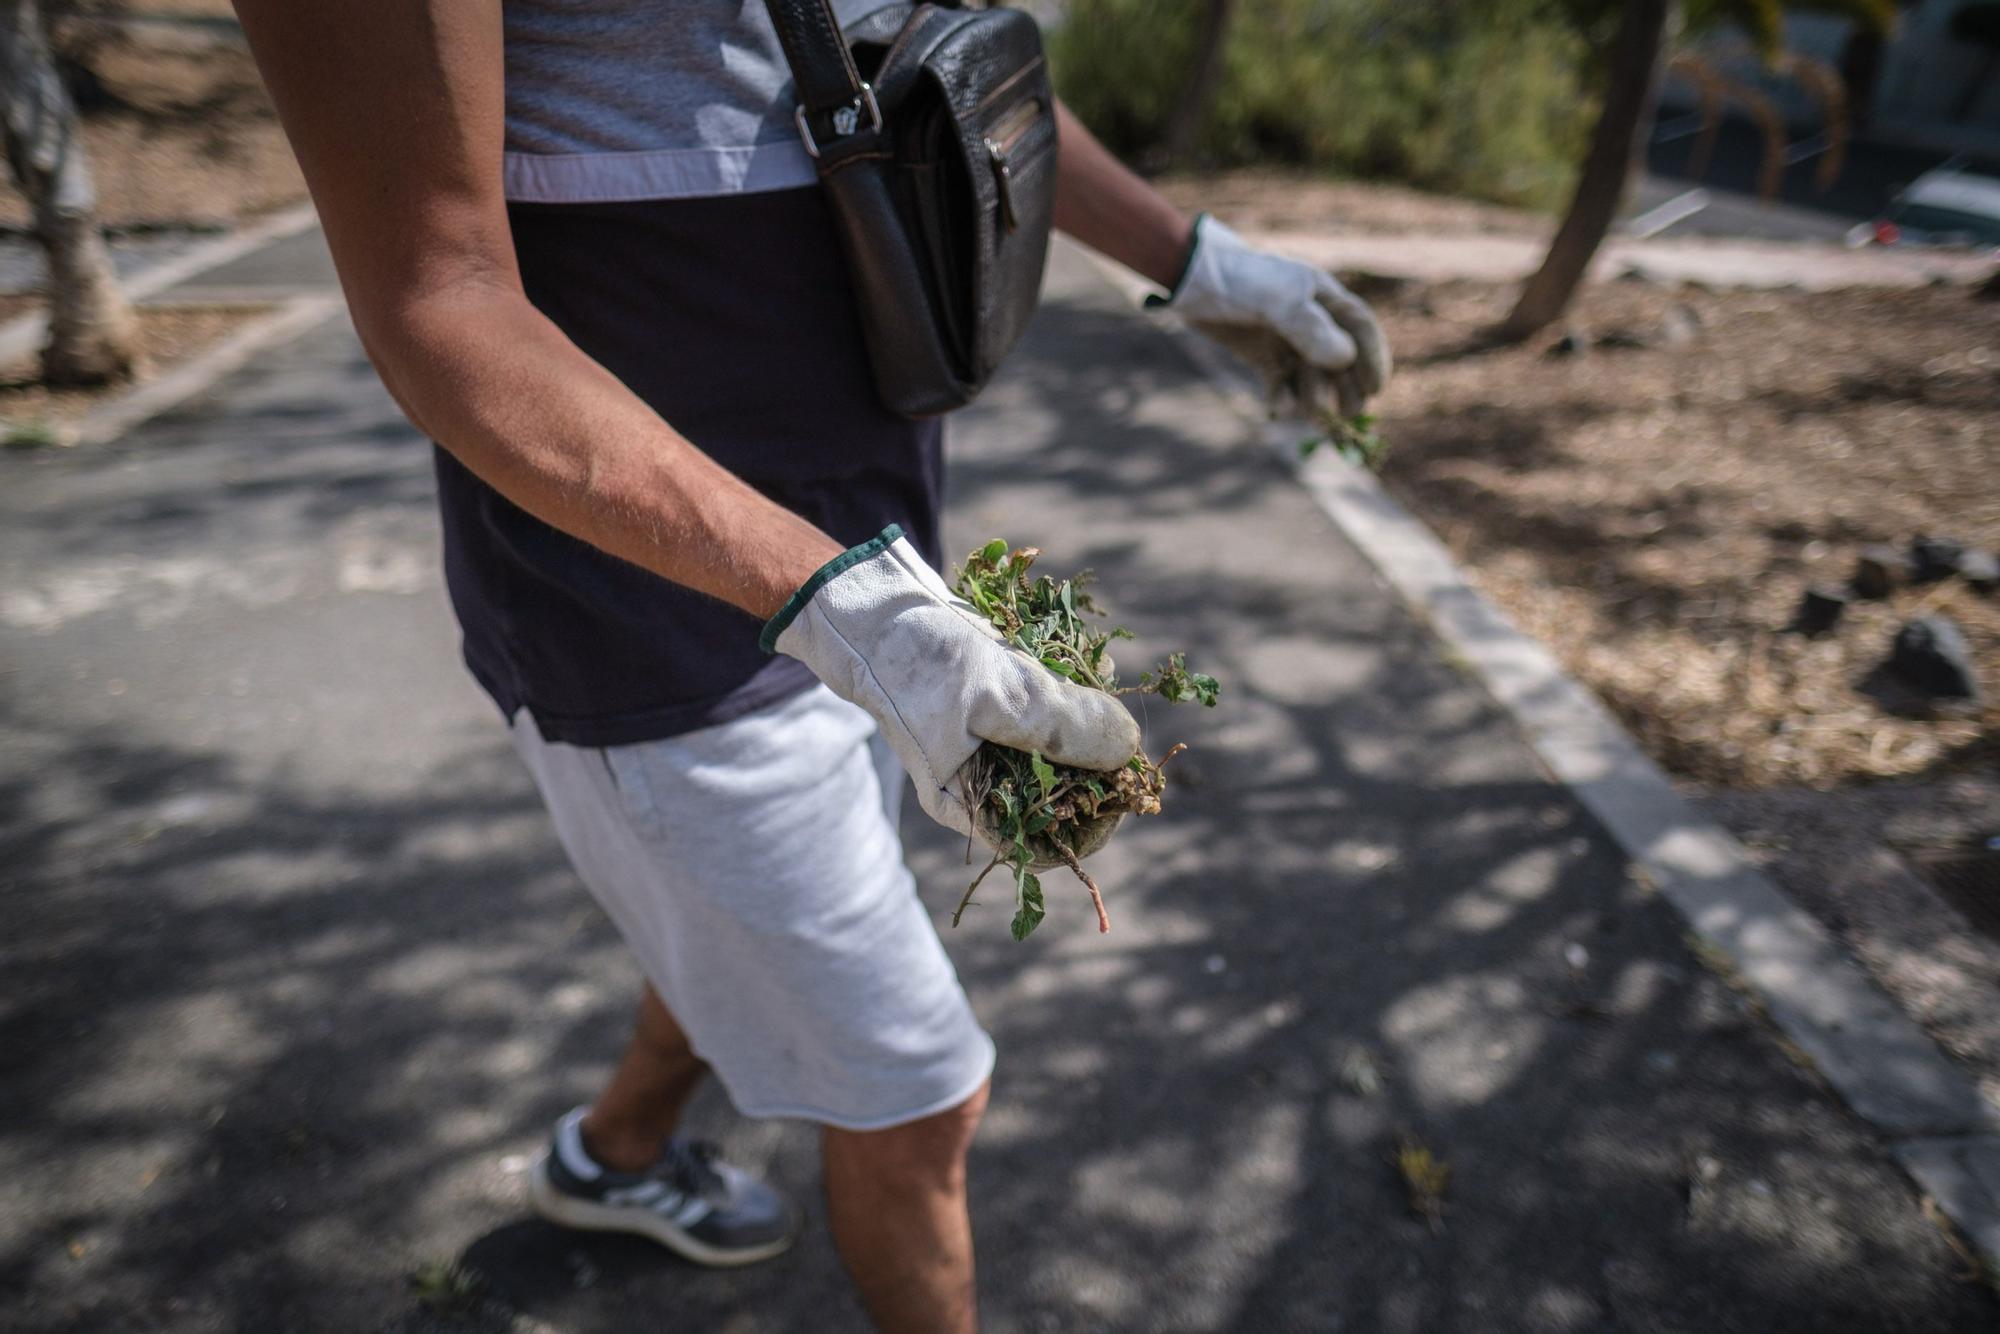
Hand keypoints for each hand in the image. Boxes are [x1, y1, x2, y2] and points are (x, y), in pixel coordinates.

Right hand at [763, 526, 1141, 834]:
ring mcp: (990, 746)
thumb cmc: (918, 660)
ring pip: (1064, 751)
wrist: (871, 607)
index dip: (1096, 820)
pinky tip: (1085, 663)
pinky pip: (1051, 714)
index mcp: (968, 804)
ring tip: (1098, 679)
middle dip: (1100, 762)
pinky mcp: (999, 710)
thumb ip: (1060, 726)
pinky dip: (1073, 692)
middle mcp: (983, 784)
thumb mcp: (995, 693)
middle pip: (1064, 797)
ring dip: (1091, 720)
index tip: (1127, 782)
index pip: (1048, 843)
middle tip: (1117, 718)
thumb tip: (1128, 751)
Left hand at [1159, 215, 1390, 419]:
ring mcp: (1285, 338)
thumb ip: (1309, 328)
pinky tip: (1279, 408)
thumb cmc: (1239, 281)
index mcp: (1322, 297)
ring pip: (1312, 375)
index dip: (1373, 358)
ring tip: (1310, 413)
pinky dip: (1284, 398)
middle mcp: (1309, 319)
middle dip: (1348, 387)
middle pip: (1341, 358)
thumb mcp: (1276, 300)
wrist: (1191, 279)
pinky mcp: (1262, 355)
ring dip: (1315, 396)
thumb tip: (1344, 360)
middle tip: (1347, 414)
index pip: (1360, 329)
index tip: (1375, 389)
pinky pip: (1282, 383)